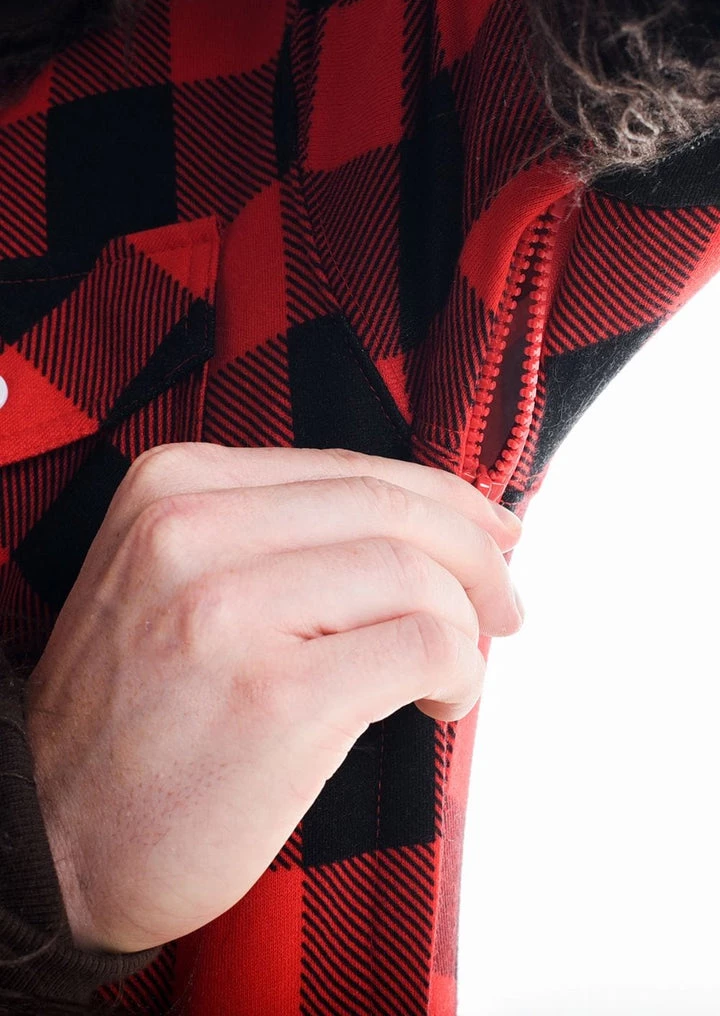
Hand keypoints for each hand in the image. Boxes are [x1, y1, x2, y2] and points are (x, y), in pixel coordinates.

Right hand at [25, 445, 523, 954]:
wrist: (51, 838)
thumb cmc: (134, 716)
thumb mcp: (175, 578)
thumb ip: (281, 535)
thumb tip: (428, 525)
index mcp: (174, 488)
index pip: (349, 469)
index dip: (443, 499)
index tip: (490, 533)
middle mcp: (192, 531)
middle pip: (392, 510)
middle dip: (475, 555)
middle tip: (505, 604)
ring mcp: (228, 610)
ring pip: (416, 576)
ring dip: (465, 624)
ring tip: (453, 672)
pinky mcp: (276, 697)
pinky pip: (423, 646)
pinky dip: (458, 672)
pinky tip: (438, 703)